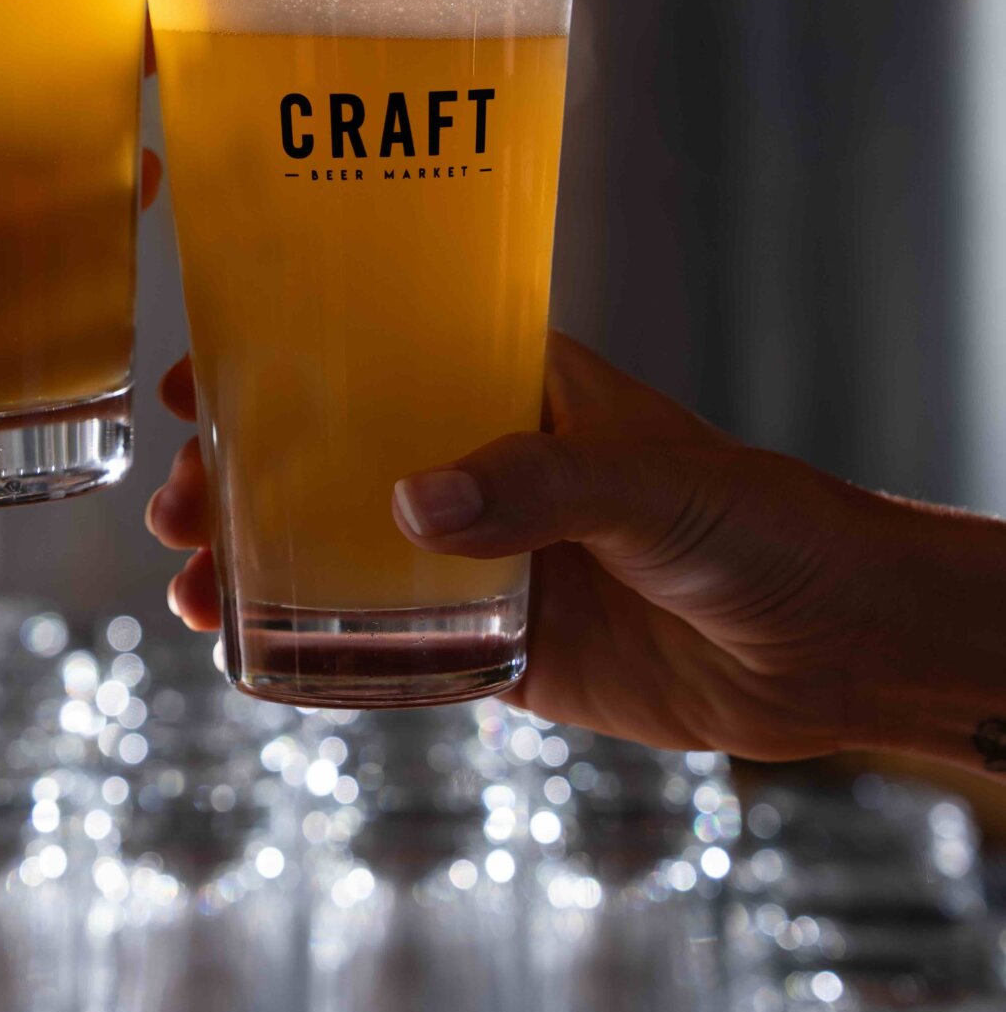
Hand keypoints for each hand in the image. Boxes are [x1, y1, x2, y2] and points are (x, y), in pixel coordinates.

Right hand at [148, 333, 1005, 772]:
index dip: (276, 360)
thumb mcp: (654, 485)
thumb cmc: (763, 525)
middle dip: (240, 478)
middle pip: (330, 457)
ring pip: (341, 553)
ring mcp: (485, 560)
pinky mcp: (501, 650)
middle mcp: (484, 467)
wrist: (837, 648)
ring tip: (191, 592)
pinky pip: (389, 649)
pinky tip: (253, 657)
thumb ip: (539, 487)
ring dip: (259, 565)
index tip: (196, 379)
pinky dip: (319, 652)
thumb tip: (410, 504)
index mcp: (513, 390)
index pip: (373, 354)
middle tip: (174, 508)